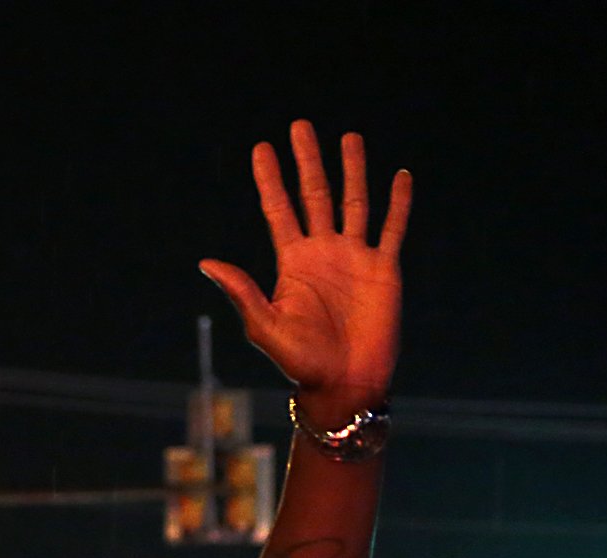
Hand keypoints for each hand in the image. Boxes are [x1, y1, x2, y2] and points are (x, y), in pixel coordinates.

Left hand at [199, 122, 409, 412]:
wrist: (343, 382)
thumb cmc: (299, 361)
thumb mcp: (264, 325)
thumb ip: (241, 290)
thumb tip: (206, 262)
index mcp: (291, 263)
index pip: (279, 209)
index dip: (270, 179)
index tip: (261, 147)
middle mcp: (322, 253)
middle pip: (314, 194)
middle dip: (308, 161)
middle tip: (301, 126)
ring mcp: (354, 258)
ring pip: (354, 201)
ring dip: (352, 170)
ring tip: (349, 137)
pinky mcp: (384, 269)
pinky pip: (393, 228)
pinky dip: (398, 202)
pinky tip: (400, 176)